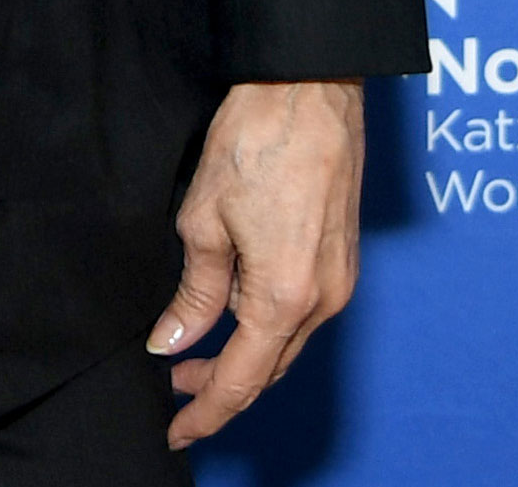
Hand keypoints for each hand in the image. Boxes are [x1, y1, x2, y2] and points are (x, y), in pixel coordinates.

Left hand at [145, 77, 364, 449]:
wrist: (311, 86)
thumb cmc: (257, 141)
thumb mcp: (203, 221)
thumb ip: (194, 292)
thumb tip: (174, 339)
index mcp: (284, 298)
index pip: (240, 380)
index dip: (205, 412)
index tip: (176, 431)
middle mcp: (323, 299)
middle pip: (268, 368)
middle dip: (222, 386)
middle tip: (176, 388)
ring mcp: (340, 279)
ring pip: (287, 342)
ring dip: (245, 356)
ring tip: (197, 351)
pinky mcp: (343, 257)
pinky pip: (303, 312)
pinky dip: (267, 327)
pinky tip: (236, 312)